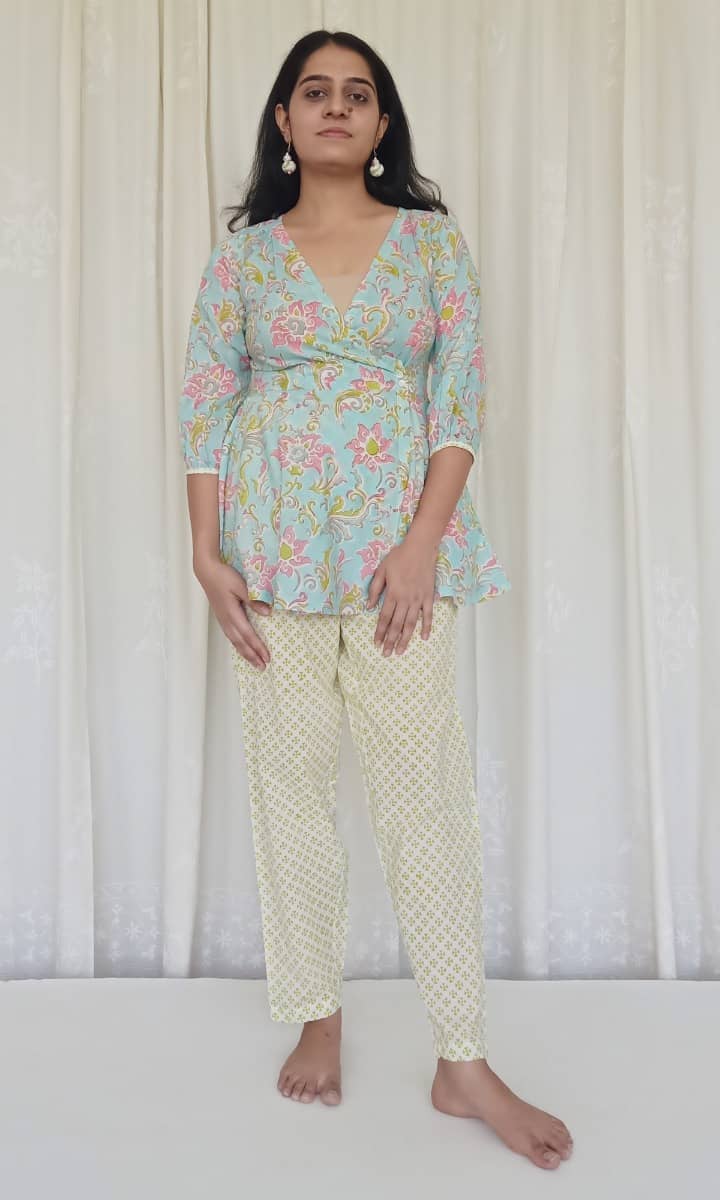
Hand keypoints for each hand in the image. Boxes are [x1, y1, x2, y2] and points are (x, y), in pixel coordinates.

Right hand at [193, 555, 272, 668]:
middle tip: (262, 667)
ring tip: (254, 662)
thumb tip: (267, 614)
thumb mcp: (241, 585)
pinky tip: (241, 647)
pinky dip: (237, 645)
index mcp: (232, 613)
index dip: (257, 647)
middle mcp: (226, 620)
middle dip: (252, 656)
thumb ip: (253, 600)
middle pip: (240, 642)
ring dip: (245, 652)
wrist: (207, 571)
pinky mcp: (221, 616)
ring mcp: (222, 619)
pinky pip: (230, 636)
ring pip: (234, 641)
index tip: (267, 657)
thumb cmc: (224, 576)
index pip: (248, 634)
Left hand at [367, 536, 437, 654]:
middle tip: (387, 654)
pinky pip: (428, 615)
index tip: (376, 643)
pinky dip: (427, 627)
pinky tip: (424, 638)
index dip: (380, 632)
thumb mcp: (381, 570)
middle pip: (396, 625)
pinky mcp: (428, 597)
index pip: (384, 618)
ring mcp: (418, 600)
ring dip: (405, 639)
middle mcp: (405, 600)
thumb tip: (369, 607)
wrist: (420, 548)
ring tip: (401, 652)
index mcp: (393, 594)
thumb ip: (375, 589)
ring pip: (411, 624)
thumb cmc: (398, 557)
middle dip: (391, 641)